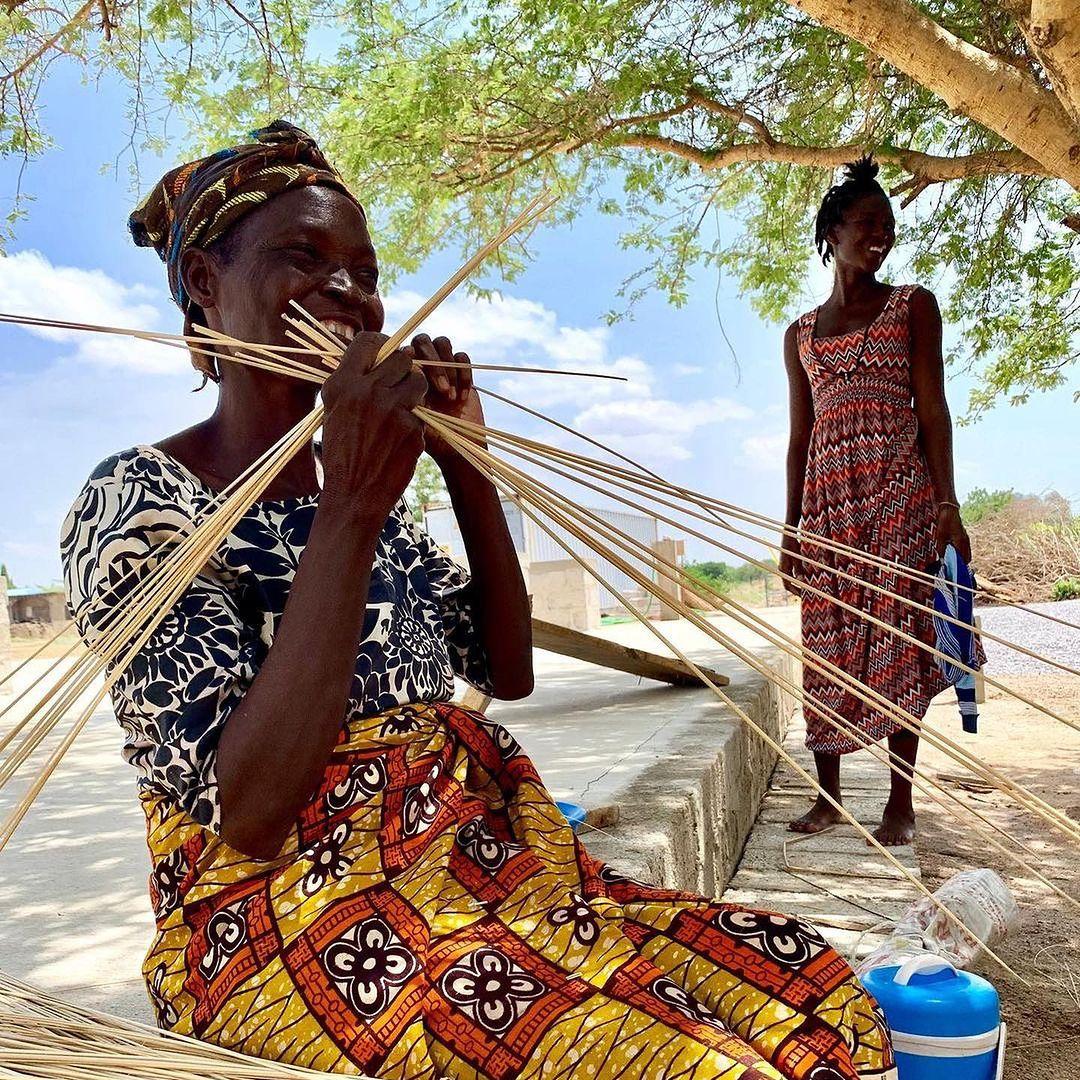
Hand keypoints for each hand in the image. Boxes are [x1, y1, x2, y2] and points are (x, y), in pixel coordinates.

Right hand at [320, 331, 427, 517]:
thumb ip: (352, 383)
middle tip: (400, 384)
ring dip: (416, 391)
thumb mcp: (334, 412)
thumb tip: (376, 356)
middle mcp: (366, 392)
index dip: (383, 344)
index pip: (368, 341)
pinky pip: (421, 412)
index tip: (388, 353)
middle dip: (405, 369)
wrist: (354, 494)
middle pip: (402, 358)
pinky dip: (415, 422)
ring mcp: (392, 410)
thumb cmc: (342, 453)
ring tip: (403, 408)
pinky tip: (400, 438)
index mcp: (342, 385)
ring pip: (419, 381)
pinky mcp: (412, 429)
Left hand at [410, 333, 484, 465]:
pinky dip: (464, 374)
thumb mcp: (413, 416)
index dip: (411, 357)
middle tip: (442, 390)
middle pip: (422, 340)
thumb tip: (405, 372)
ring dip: (448, 368)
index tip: (417, 376)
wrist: (455, 445)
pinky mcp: (461, 371)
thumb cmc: (429, 436)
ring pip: (442, 342)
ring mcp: (442, 366)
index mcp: (404, 372)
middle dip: (434, 363)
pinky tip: (463, 398)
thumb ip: (407, 394)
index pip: (403, 349)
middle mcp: (421, 365)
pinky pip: (462, 356)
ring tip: (451, 397)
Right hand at [778, 532, 802, 595]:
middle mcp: (782, 569)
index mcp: (783, 569)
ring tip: (808, 587)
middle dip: (797, 589)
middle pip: (788, 584)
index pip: (787, 585)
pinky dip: (798, 578)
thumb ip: (798, 569)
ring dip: (798, 584)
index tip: (803, 596)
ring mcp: (784, 567)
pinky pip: (792, 574)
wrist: (788, 535)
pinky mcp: (787, 563)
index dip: (795, 591)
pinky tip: (806, 578)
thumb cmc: (792, 545)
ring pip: (790, 579)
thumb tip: (801, 580)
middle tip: (806, 593)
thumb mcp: (797, 557)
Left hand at [935, 504, 971, 562]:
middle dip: (961, 564)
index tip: (954, 572)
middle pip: (967, 558)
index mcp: (961, 542)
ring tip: (951, 560)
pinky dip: (960, 552)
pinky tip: (952, 552)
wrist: (949, 509)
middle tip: (952, 567)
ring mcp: (966, 538)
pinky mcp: (964, 536)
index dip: (959, 567)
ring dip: (961, 557)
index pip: (963, 559)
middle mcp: (966, 541)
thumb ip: (941, 548)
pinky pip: (965, 547)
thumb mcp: (940, 536)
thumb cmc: (945, 521)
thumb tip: (941, 560)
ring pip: (966, 553)